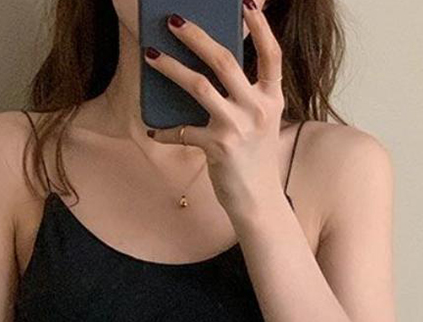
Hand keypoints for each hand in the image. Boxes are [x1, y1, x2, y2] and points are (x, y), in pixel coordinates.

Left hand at [142, 2, 289, 223]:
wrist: (258, 202)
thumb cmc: (254, 160)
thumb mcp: (260, 123)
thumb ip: (245, 96)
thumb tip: (211, 71)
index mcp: (272, 98)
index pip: (271, 54)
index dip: (259, 26)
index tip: (245, 2)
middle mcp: (257, 108)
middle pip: (224, 60)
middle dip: (196, 36)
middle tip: (173, 20)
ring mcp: (237, 127)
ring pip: (199, 86)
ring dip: (170, 68)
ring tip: (151, 56)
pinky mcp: (218, 147)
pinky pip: (183, 131)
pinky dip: (165, 131)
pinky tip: (154, 131)